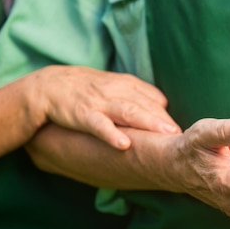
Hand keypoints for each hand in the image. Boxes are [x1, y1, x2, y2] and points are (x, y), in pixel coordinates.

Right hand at [32, 65, 180, 148]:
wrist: (47, 86)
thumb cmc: (86, 89)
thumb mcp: (114, 87)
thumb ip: (138, 96)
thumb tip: (164, 107)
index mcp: (127, 84)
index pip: (154, 99)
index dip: (167, 116)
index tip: (181, 133)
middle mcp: (117, 90)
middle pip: (146, 105)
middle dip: (164, 120)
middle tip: (182, 136)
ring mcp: (100, 102)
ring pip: (129, 111)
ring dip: (149, 123)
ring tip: (166, 135)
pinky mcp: (82, 113)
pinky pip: (99, 125)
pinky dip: (111, 134)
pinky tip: (124, 145)